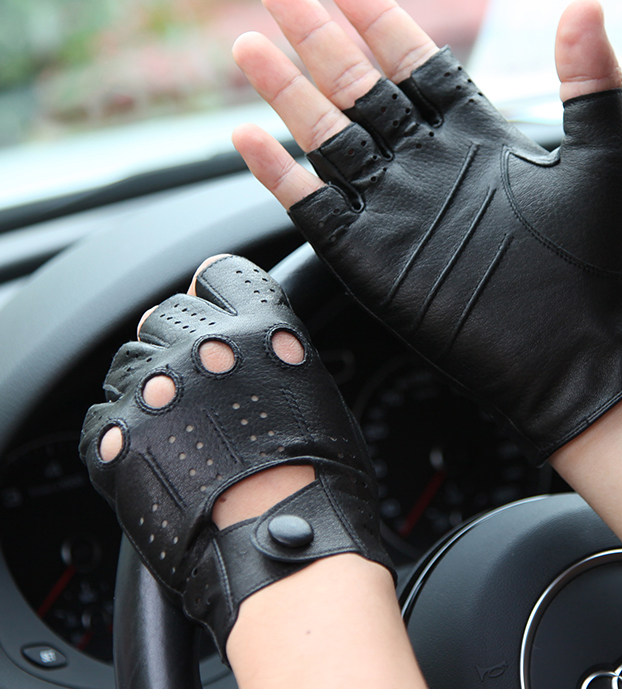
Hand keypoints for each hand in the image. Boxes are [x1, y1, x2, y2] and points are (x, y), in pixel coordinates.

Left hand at [79, 255, 392, 659]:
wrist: (288, 544)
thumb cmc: (321, 481)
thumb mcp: (316, 396)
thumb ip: (275, 357)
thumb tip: (255, 350)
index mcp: (260, 329)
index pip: (220, 275)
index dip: (215, 294)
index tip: (211, 309)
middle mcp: (204, 347)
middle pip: (166, 315)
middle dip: (179, 341)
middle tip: (197, 384)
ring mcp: (157, 389)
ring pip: (128, 360)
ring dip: (148, 383)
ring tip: (174, 426)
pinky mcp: (119, 436)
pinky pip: (102, 415)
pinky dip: (121, 431)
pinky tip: (150, 454)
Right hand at [232, 0, 621, 462]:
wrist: (575, 351)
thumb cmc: (598, 261)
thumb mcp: (604, 159)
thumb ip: (590, 80)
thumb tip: (586, 3)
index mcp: (477, 137)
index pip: (417, 65)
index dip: (382, 24)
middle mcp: (427, 166)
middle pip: (360, 89)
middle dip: (319, 41)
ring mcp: (394, 210)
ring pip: (328, 138)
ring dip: (287, 93)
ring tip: (250, 48)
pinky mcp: (370, 257)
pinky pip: (313, 207)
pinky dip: (279, 176)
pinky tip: (248, 139)